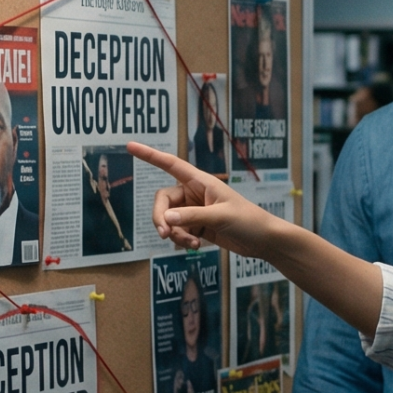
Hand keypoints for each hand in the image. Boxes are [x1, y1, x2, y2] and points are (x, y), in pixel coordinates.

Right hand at [127, 143, 288, 256]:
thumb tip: (166, 219)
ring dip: (175, 233)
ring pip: (169, 220)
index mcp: (200, 181)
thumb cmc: (248, 221)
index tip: (129, 146)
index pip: (170, 164)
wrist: (263, 240)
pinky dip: (182, 240)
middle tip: (165, 234)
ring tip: (190, 244)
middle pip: (162, 201)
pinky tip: (196, 246)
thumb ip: (193, 217)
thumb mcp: (221, 217)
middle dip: (160, 218)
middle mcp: (193, 193)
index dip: (149, 155)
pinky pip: (177, 231)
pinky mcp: (196, 226)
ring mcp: (193, 210)